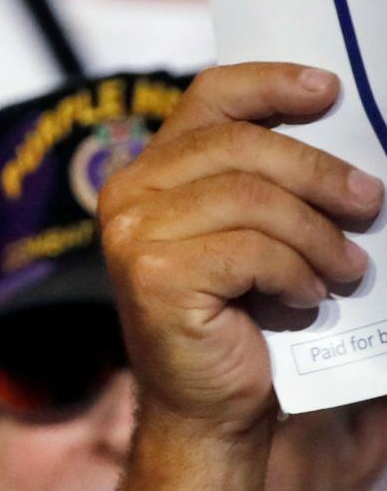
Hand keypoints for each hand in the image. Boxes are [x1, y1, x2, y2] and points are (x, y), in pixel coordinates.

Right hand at [99, 63, 382, 437]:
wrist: (210, 406)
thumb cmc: (241, 317)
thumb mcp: (253, 232)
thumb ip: (265, 183)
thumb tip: (342, 142)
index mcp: (149, 171)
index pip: (208, 98)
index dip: (270, 83)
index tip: (328, 91)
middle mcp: (128, 194)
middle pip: (241, 145)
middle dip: (319, 172)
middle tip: (371, 201)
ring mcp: (134, 234)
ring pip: (252, 199)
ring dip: (317, 236)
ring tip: (346, 269)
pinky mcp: (154, 275)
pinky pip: (251, 251)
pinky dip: (295, 274)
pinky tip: (305, 298)